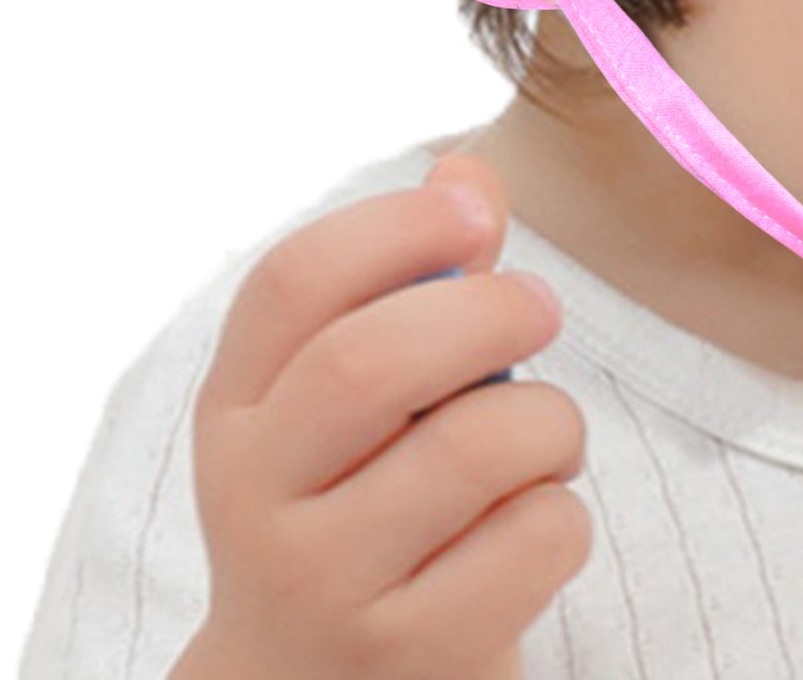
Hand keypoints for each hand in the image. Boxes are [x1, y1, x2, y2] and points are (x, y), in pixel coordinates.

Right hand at [173, 152, 591, 679]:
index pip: (293, 283)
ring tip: (544, 443)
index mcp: (239, 411)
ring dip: (551, 424)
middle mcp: (256, 499)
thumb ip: (419, 283)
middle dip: (491, 312)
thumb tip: (467, 170)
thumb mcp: (362, 404)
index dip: (395, 224)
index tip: (473, 213)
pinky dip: (564, 516)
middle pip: (373, 359)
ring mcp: (322, 586)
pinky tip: (530, 534)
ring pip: (477, 448)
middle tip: (541, 312)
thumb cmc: (364, 508)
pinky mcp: (405, 655)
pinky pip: (535, 536)